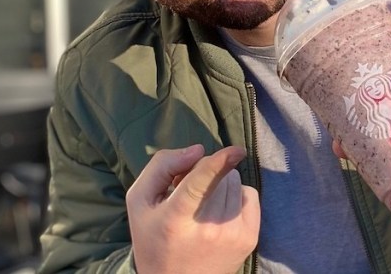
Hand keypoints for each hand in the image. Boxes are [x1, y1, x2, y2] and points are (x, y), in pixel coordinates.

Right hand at [126, 145, 259, 272]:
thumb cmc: (155, 236)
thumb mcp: (140, 202)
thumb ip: (161, 167)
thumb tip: (198, 150)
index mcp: (175, 220)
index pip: (198, 187)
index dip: (217, 165)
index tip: (237, 150)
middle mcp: (206, 229)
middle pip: (218, 176)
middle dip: (205, 174)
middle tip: (189, 195)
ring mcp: (231, 235)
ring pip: (234, 181)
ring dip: (220, 184)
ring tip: (202, 207)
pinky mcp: (249, 239)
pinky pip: (250, 195)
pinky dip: (236, 195)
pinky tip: (219, 212)